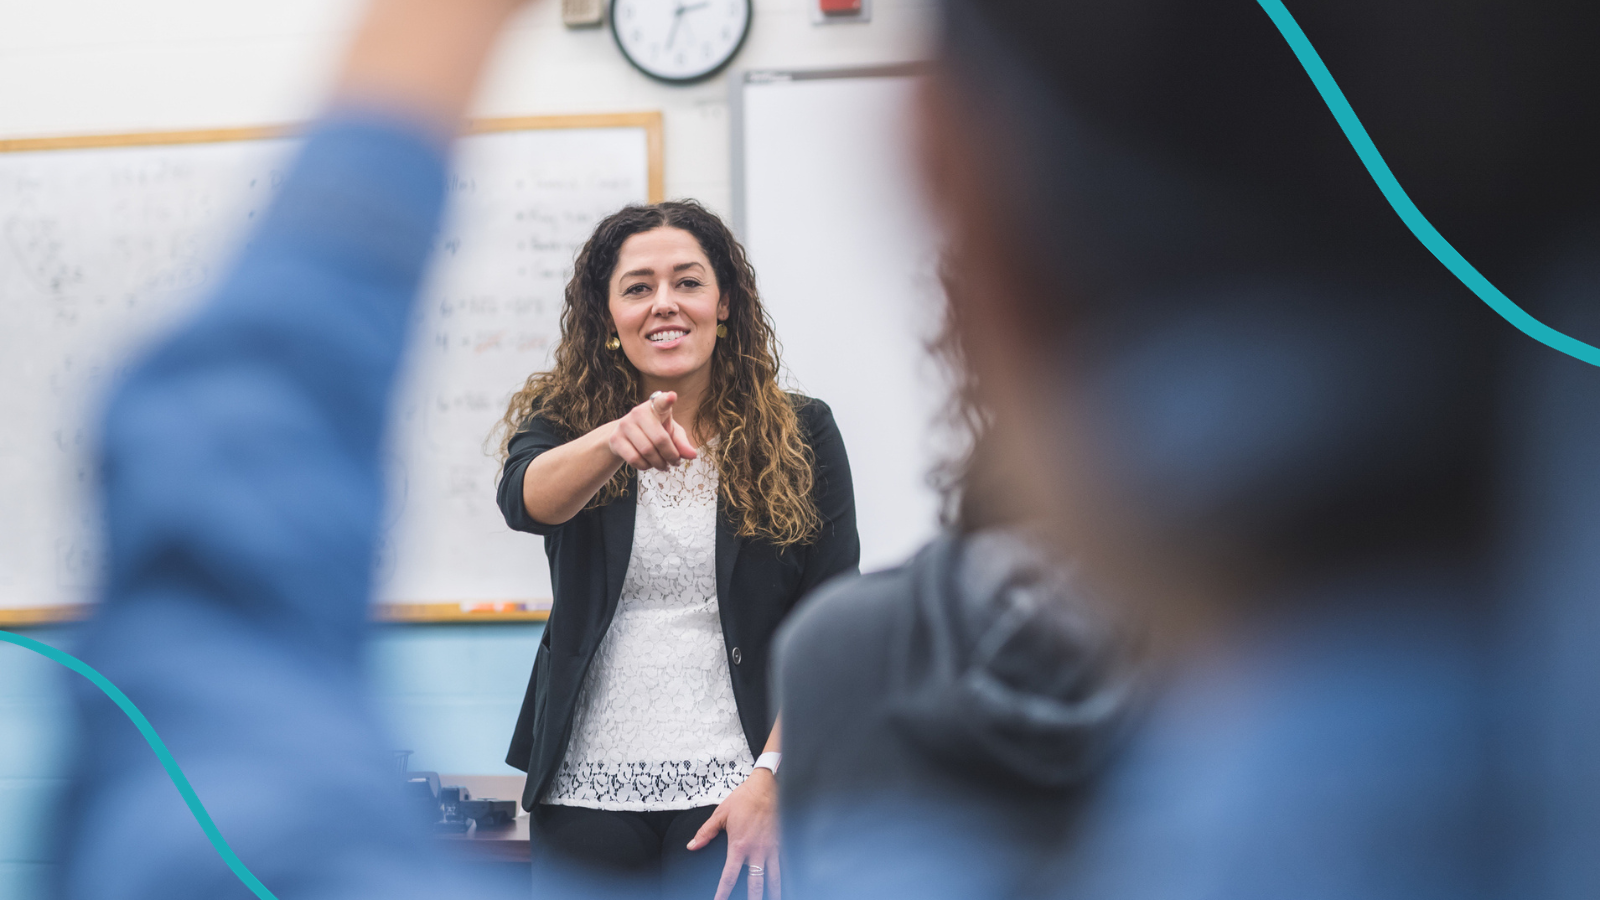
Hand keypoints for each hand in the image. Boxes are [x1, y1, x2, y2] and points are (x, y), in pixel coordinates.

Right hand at [607, 391, 697, 471]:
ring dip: (659, 463)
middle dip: (671, 456)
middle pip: (659, 439)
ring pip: (647, 451)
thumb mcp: (671, 433)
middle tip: (676, 463)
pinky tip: (649, 464)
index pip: (661, 402)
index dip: (667, 400)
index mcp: (655, 407)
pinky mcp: (615, 439)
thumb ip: (682, 443)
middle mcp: (638, 412)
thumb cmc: (654, 432)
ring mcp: (625, 425)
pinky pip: (634, 459)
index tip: (672, 397)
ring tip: (664, 466)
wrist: (625, 436)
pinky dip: (645, 466)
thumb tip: (692, 455)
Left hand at [688, 768, 779, 899]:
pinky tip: (787, 885)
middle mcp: (757, 850)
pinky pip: (785, 865)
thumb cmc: (743, 799)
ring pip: (774, 878)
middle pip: (756, 883)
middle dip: (754, 899)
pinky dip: (786, 877)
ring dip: (773, 893)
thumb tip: (692, 846)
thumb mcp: (720, 814)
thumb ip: (705, 833)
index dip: (723, 893)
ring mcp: (772, 848)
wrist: (766, 786)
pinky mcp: (782, 843)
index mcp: (739, 845)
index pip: (730, 876)